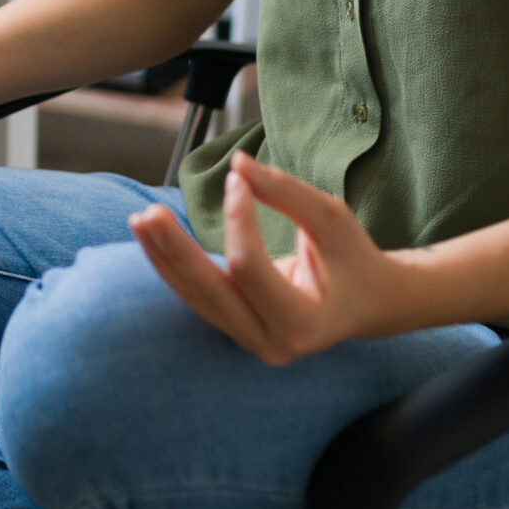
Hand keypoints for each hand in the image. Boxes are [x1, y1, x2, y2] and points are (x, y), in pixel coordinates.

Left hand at [128, 151, 423, 363]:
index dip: (238, 221)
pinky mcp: (235, 329)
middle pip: (210, 293)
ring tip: (140, 220)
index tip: (236, 178)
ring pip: (195, 299)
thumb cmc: (353, 258)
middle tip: (149, 213)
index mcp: (304, 324)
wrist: (368, 303)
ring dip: (164, 257)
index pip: (251, 269)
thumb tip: (237, 164)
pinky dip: (173, 266)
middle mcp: (272, 344)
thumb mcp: (331, 219)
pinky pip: (196, 297)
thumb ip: (285, 192)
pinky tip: (152, 238)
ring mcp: (250, 342)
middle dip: (176, 251)